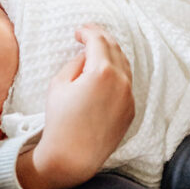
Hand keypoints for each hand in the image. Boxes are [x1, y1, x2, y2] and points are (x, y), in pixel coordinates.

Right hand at [20, 25, 133, 188]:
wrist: (72, 157)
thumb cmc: (60, 120)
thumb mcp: (59, 84)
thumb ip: (75, 63)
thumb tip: (87, 56)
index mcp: (102, 71)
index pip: (98, 40)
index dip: (88, 31)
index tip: (78, 31)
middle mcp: (121, 81)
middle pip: (114, 48)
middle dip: (101, 37)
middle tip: (88, 34)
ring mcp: (129, 96)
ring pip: (124, 64)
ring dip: (111, 53)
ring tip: (97, 50)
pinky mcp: (131, 109)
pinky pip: (126, 83)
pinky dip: (117, 73)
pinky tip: (105, 72)